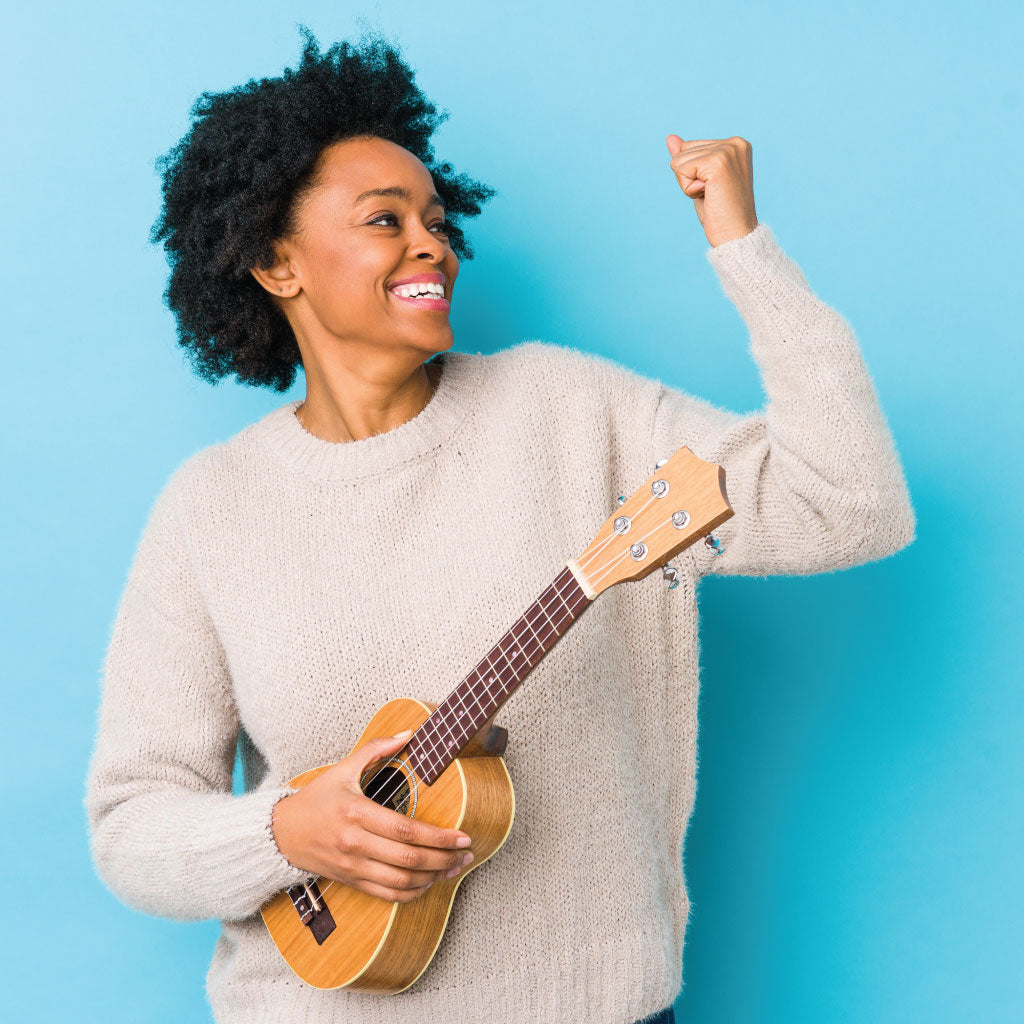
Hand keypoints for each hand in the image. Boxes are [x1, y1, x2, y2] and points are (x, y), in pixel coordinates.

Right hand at [272, 731, 474, 902]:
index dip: (438, 837)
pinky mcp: (351, 881)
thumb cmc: (316, 799)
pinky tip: (429, 882)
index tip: (462, 835)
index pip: (405, 830)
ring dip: (434, 877)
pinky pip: (388, 895)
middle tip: (467, 852)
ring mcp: (353, 866)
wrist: (281, 833)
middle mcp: (355, 843)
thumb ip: (377, 748)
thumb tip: (409, 733)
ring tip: (455, 867)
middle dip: (444, 858)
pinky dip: (412, 893)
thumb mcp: (343, 769)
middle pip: (408, 858)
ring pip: (401, 881)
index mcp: (357, 813)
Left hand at [666, 134, 758, 247]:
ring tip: (711, 196)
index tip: (714, 188)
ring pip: (679, 161)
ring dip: (688, 185)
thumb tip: (669, 138)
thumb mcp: (701, 180)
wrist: (736, 236)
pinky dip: (687, 189)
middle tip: (712, 194)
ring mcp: (727, 150)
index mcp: (735, 144)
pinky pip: (681, 171)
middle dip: (689, 178)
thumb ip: (688, 157)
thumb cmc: (720, 213)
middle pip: (683, 151)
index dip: (693, 173)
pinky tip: (707, 196)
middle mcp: (734, 142)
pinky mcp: (717, 161)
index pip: (690, 147)